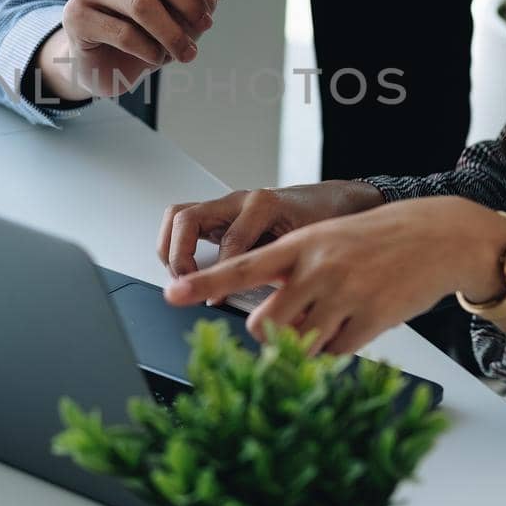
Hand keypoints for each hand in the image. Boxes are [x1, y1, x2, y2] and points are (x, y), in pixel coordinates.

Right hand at [43, 0, 224, 99]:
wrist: (106, 60)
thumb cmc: (148, 26)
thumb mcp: (180, 2)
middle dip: (188, 1)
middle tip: (205, 26)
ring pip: (142, 4)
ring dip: (173, 33)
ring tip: (185, 51)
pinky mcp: (76, 16)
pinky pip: (124, 34)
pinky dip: (150, 51)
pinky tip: (156, 58)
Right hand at [158, 182, 386, 277]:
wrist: (334, 202)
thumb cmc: (325, 221)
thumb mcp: (310, 247)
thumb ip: (286, 270)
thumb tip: (268, 305)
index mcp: (264, 205)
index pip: (229, 242)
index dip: (220, 275)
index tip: (215, 299)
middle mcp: (240, 200)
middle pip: (188, 219)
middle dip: (180, 255)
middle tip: (187, 284)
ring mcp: (228, 205)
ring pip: (180, 216)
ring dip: (171, 247)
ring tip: (180, 277)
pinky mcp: (222, 214)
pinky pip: (187, 221)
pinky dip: (177, 243)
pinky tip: (187, 268)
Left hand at [163, 196, 505, 354]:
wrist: (436, 236)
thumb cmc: (373, 240)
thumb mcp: (324, 241)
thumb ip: (291, 273)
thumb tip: (264, 321)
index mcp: (300, 245)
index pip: (242, 266)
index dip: (207, 283)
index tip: (173, 294)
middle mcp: (318, 269)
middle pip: (267, 325)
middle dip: (270, 335)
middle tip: (287, 326)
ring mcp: (345, 296)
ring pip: (301, 344)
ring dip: (306, 343)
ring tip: (328, 318)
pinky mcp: (371, 321)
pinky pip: (335, 353)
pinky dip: (336, 347)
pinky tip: (353, 322)